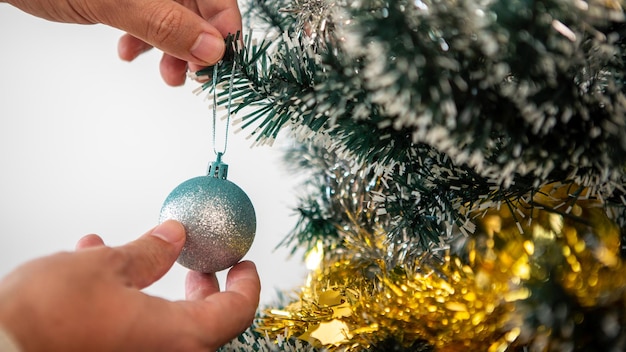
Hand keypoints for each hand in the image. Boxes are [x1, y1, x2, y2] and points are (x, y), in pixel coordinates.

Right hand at [0, 220, 259, 351]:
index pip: (235, 312)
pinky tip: (96, 269)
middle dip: (202, 289)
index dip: (246, 284)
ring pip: (164, 326)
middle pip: (205, 324)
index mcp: (177, 338)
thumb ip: (149, 252)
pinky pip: (132, 334)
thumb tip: (174, 236)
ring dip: (156, 289)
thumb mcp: (104, 268)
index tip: (243, 263)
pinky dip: (126, 304)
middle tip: (197, 265)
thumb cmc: (46, 317)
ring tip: (136, 256)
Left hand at [3, 0, 241, 85]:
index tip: (220, 61)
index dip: (223, 27)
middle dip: (197, 45)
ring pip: (176, 18)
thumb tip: (211, 50)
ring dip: (172, 49)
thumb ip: (165, 23)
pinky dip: (145, 40)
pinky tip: (128, 52)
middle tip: (191, 75)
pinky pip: (149, 19)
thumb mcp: (115, 1)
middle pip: (199, 8)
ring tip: (165, 74)